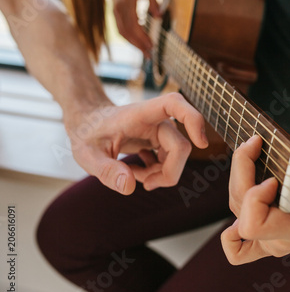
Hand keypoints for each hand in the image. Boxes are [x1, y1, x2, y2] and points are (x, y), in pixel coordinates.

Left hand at [66, 93, 207, 194]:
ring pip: (178, 157)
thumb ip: (106, 170)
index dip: (193, 120)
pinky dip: (157, 172)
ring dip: (160, 174)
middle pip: (181, 148)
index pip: (175, 104)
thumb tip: (129, 187)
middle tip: (143, 185)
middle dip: (167, 173)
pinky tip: (136, 171)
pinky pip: (170, 161)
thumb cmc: (87, 133)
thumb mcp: (87, 155)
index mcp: (141, 114)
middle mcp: (156, 121)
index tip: (201, 143)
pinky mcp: (160, 141)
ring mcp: (160, 131)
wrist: (87, 124)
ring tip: (131, 175)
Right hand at [110, 0, 160, 56]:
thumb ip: (154, 1)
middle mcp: (118, 9)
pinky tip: (139, 44)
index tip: (151, 45)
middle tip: (149, 54)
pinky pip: (121, 31)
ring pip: (123, 33)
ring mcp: (115, 13)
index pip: (133, 24)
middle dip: (139, 45)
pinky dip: (130, 40)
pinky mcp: (115, 16)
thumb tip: (159, 17)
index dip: (142, 37)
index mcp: (127, 2)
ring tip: (145, 53)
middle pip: (127, 32)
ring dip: (134, 45)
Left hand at [221, 127, 289, 264]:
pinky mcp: (262, 243)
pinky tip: (243, 201)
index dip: (255, 198)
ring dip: (238, 180)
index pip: (253, 224)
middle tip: (255, 146)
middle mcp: (277, 240)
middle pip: (239, 211)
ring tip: (252, 155)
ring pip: (234, 213)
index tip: (273, 179)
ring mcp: (267, 244)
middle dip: (242, 172)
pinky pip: (235, 249)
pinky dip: (229, 233)